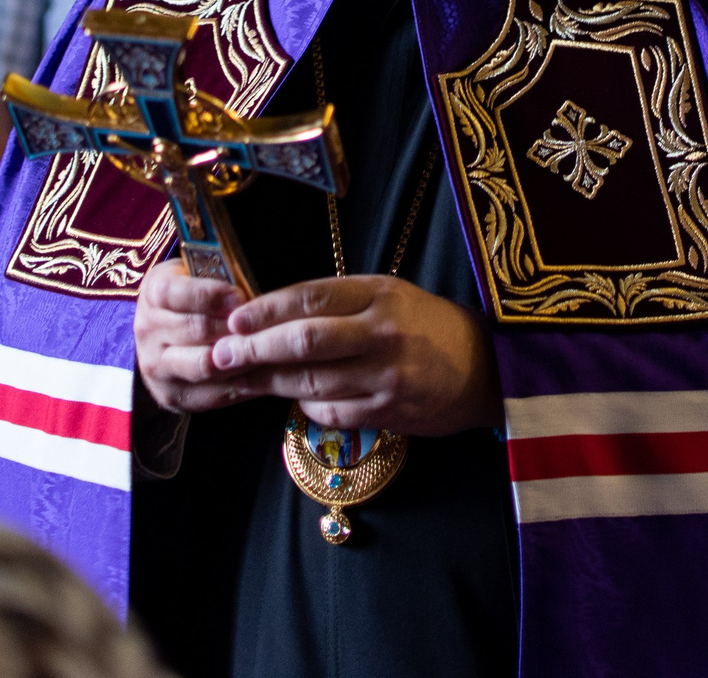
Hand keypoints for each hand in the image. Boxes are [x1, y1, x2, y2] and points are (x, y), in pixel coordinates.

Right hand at [134, 261, 258, 414]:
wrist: (169, 329)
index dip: (211, 295)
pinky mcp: (171, 395)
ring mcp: (155, 366)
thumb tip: (250, 296)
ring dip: (238, 356)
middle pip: (196, 329)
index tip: (239, 297)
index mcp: (153, 292)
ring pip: (204, 365)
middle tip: (262, 325)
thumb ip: (220, 277)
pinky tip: (260, 371)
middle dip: (233, 327)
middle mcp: (147, 330)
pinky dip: (240, 383)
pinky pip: (211, 394)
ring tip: (264, 349)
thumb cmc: (198, 295)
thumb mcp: (201, 273)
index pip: (176, 293)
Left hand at [209, 273, 501, 435]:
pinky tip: (295, 399)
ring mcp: (388, 375)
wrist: (487, 368)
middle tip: (220, 354)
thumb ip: (339, 302)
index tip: (233, 318)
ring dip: (272, 381)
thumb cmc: (428, 326)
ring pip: (313, 381)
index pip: (310, 296)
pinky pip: (333, 412)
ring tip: (244, 378)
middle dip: (254, 349)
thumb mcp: (390, 296)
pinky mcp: (391, 411)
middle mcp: (383, 332)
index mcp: (380, 293)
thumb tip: (274, 314)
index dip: (266, 309)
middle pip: (305, 340)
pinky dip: (307, 406)